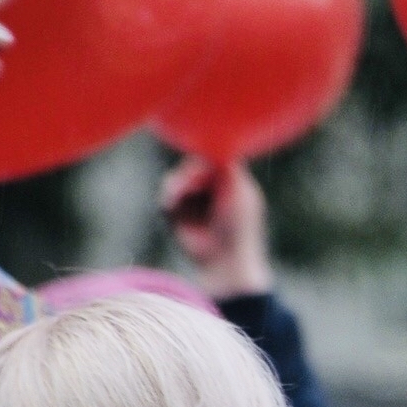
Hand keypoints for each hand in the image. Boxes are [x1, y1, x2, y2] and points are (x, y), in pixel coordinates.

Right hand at [161, 157, 271, 298]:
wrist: (224, 260)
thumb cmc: (238, 226)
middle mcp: (213, 189)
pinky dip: (168, 199)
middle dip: (188, 174)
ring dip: (175, 185)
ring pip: (176, 180)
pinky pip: (167, 198)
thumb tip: (216, 146)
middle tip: (188, 185)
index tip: (201, 166)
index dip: (204, 159)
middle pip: (191, 167)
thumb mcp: (239, 192)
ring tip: (175, 197)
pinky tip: (170, 204)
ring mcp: (195, 202)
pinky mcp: (179, 216)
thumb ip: (228, 168)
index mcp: (232, 182)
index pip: (213, 158)